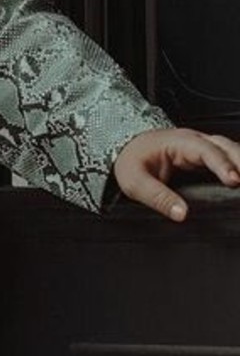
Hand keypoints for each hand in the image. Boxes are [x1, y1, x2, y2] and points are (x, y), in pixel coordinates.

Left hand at [113, 128, 239, 220]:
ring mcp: (203, 147)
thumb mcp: (135, 181)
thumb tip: (181, 214)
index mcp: (179, 142)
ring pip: (232, 150)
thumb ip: (157, 197)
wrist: (127, 149)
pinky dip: (239, 166)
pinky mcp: (207, 157)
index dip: (222, 165)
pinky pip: (228, 158)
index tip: (234, 180)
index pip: (207, 151)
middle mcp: (195, 141)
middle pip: (227, 147)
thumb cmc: (131, 161)